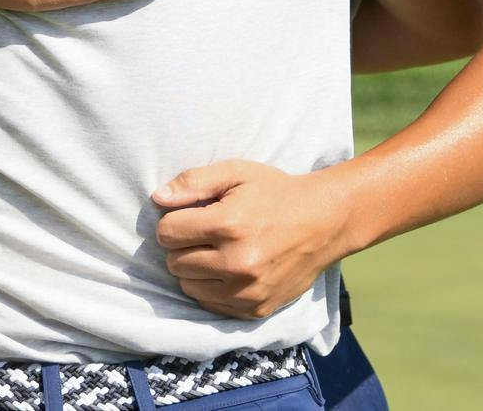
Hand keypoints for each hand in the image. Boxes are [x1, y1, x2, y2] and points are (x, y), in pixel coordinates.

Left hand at [152, 160, 350, 319]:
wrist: (325, 222)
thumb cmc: (276, 192)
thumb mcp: (237, 172)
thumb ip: (194, 182)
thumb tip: (157, 199)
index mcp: (228, 225)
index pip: (167, 233)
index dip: (175, 221)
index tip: (191, 216)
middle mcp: (237, 263)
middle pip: (174, 262)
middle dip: (184, 246)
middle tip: (206, 234)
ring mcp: (247, 291)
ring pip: (189, 287)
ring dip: (195, 270)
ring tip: (217, 252)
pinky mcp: (255, 310)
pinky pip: (210, 306)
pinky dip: (212, 289)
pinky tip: (229, 271)